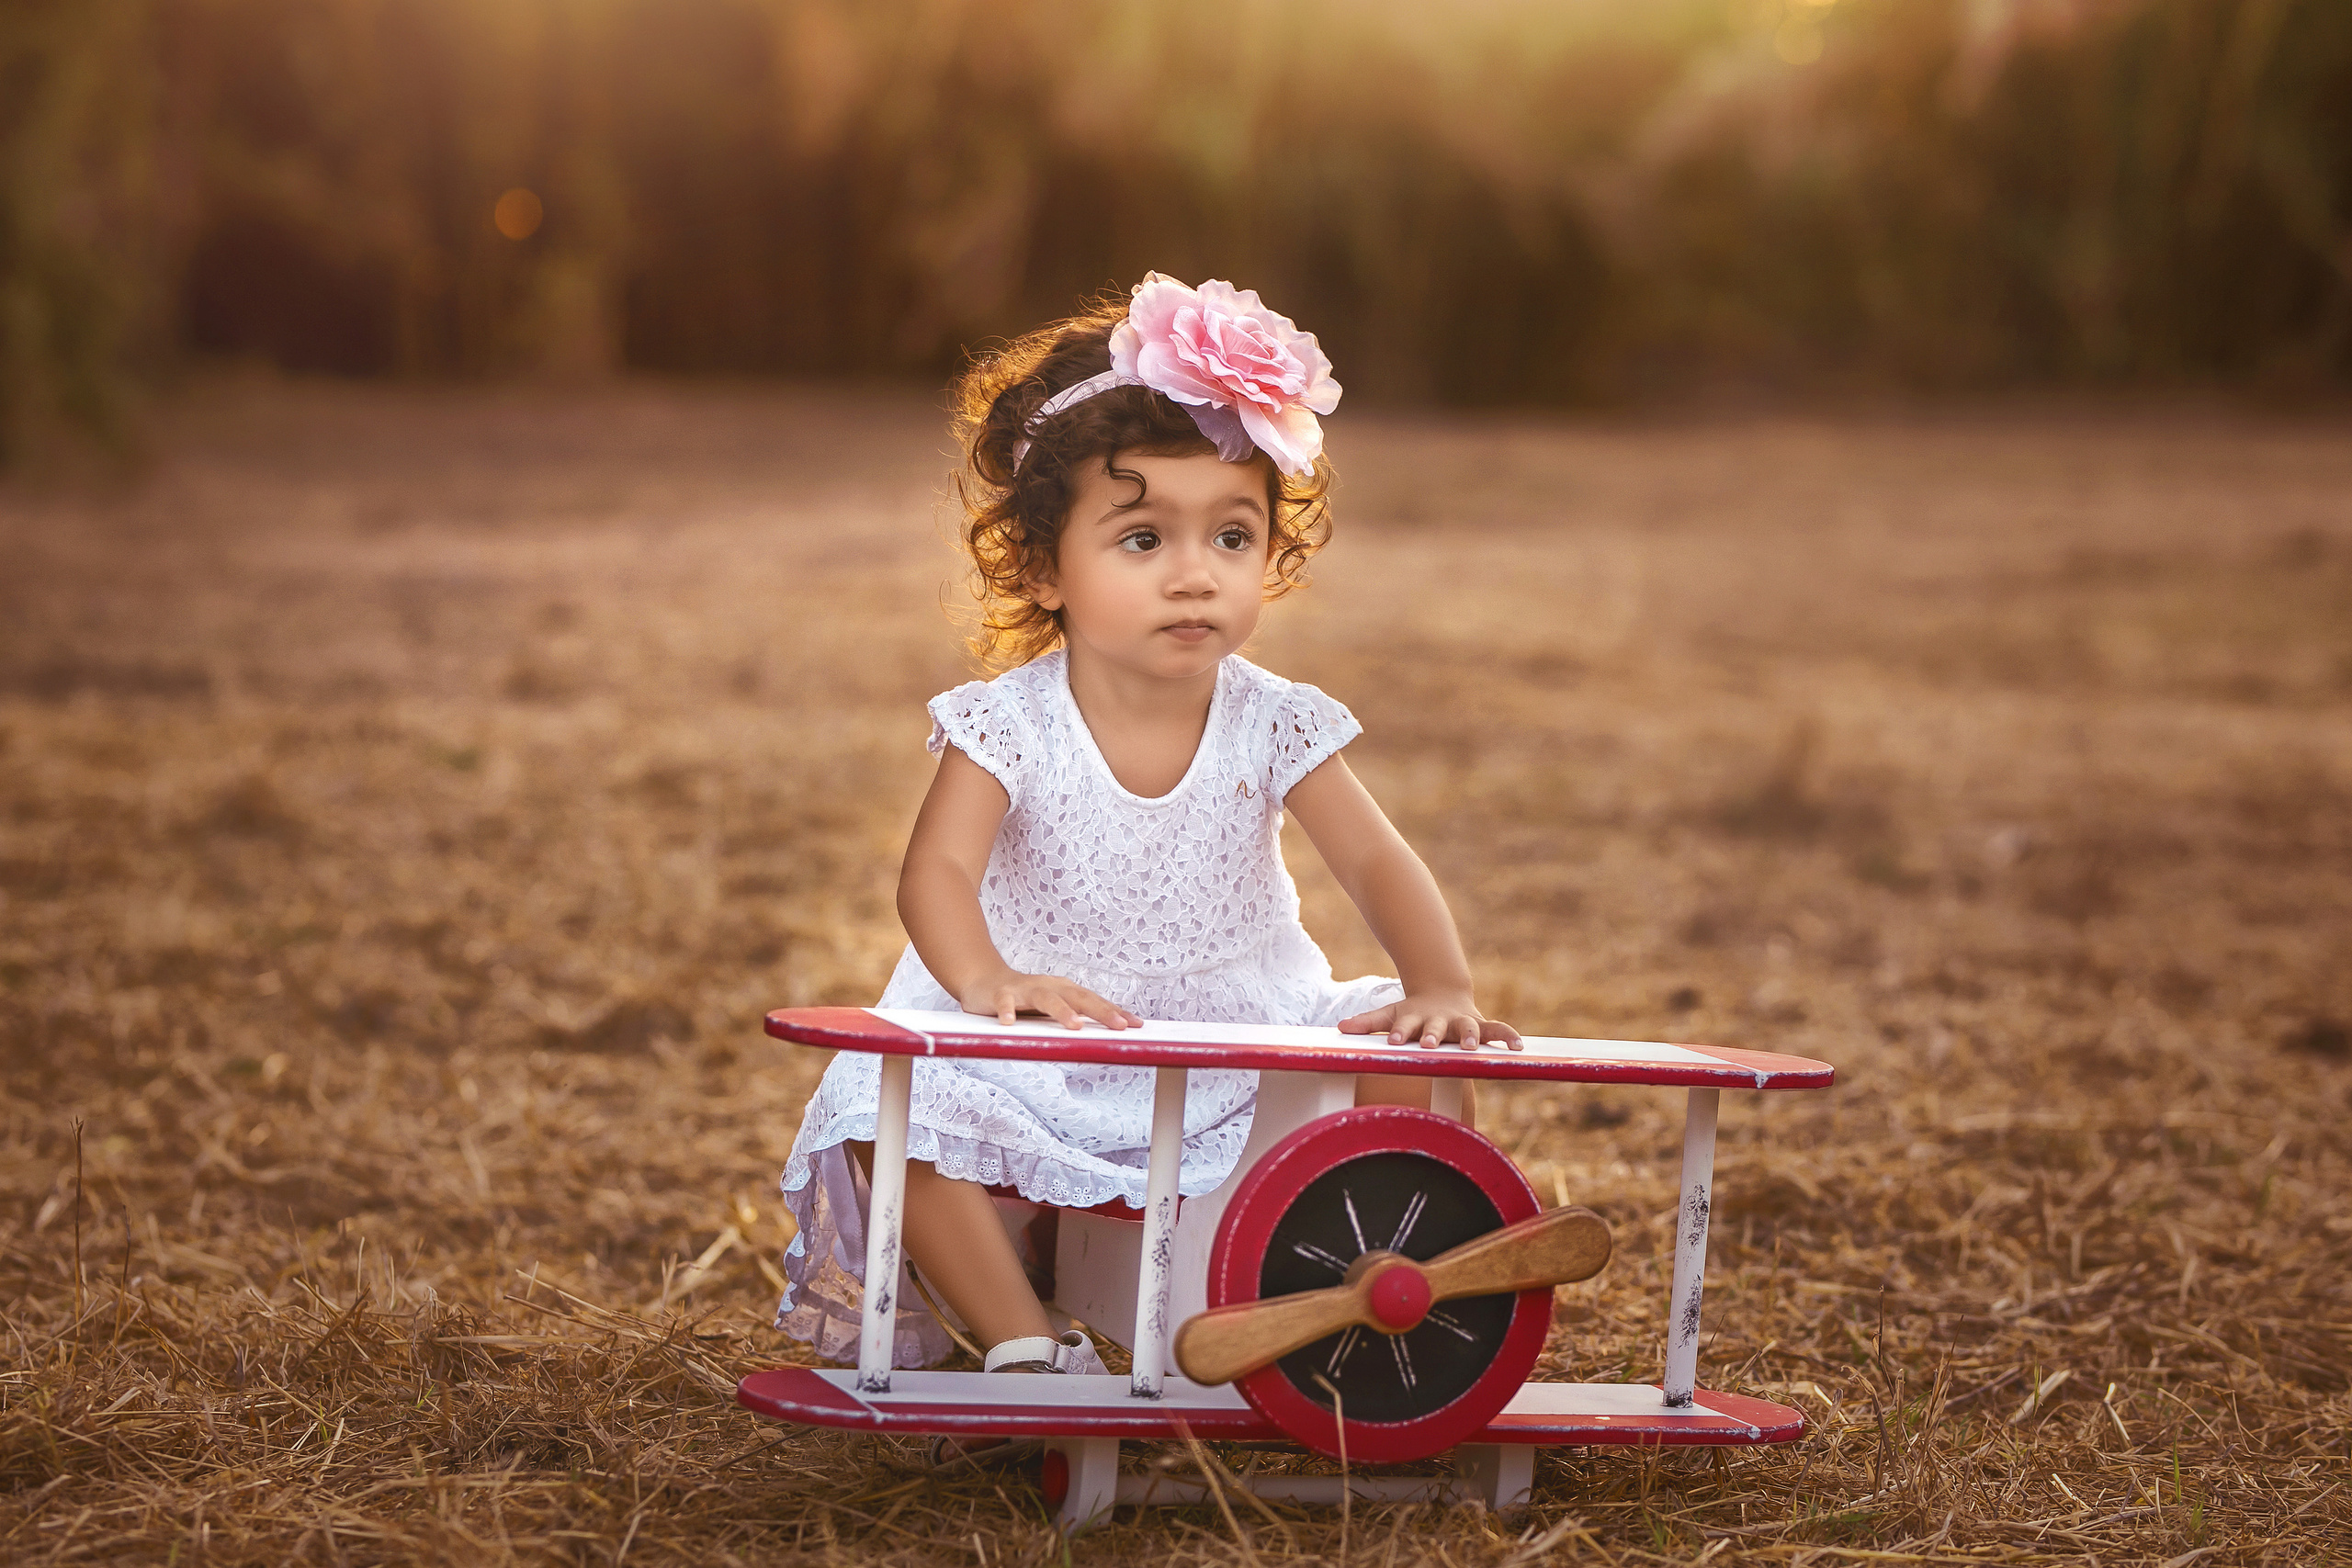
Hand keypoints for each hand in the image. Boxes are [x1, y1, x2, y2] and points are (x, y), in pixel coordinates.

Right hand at [961, 969, 1139, 1030]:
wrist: (984, 980)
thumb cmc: (1026, 999)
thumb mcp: (1053, 1009)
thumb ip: (1074, 1020)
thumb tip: (1107, 1039)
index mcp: (1065, 990)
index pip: (1095, 1001)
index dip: (1116, 1012)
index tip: (1137, 1025)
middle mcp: (1050, 987)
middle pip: (1079, 997)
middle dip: (1101, 1011)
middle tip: (1120, 1026)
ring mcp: (1025, 989)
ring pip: (1046, 998)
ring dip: (1062, 1011)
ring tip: (1075, 1026)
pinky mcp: (1001, 994)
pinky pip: (1005, 1002)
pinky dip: (1007, 1011)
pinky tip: (1009, 1022)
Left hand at [1338, 994, 1522, 1050]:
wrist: (1442, 992)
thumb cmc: (1413, 1013)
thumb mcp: (1390, 1014)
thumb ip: (1367, 1022)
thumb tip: (1340, 1028)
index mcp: (1416, 1018)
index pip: (1405, 1024)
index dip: (1399, 1031)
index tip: (1393, 1040)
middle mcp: (1440, 1020)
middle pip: (1436, 1027)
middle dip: (1433, 1036)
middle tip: (1429, 1045)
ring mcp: (1461, 1021)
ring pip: (1468, 1028)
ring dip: (1470, 1036)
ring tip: (1471, 1046)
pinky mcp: (1480, 1024)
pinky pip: (1497, 1031)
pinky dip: (1508, 1036)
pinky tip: (1519, 1047)